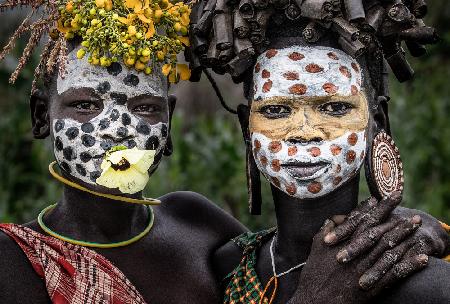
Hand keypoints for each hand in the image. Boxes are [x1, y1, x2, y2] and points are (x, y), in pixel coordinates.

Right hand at [288, 192, 427, 303]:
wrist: (315, 300)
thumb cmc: (314, 275)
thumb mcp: (315, 249)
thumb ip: (324, 232)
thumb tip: (333, 219)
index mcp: (342, 243)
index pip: (360, 221)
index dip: (372, 209)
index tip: (382, 197)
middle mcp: (356, 254)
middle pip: (378, 232)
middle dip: (393, 217)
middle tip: (403, 204)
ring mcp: (365, 269)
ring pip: (389, 249)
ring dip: (404, 235)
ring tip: (415, 224)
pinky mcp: (373, 287)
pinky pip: (395, 274)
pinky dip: (409, 265)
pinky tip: (422, 258)